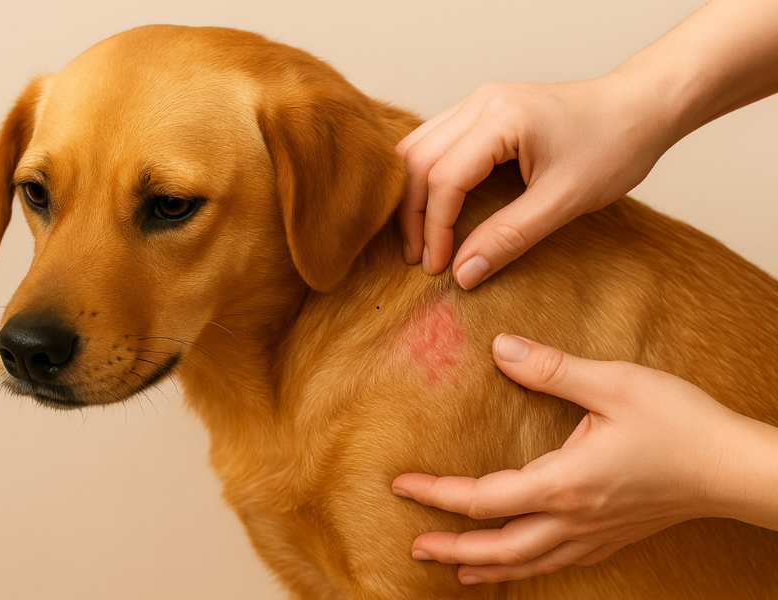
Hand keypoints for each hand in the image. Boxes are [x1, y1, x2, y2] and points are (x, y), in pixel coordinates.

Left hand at [392, 335, 745, 583]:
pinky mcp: (613, 536)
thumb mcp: (613, 383)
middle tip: (413, 545)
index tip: (402, 486)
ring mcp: (595, 534)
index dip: (438, 494)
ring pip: (527, 562)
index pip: (484, 497)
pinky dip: (526, 567)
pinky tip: (519, 563)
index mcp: (565, 482)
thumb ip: (551, 369)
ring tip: (453, 568)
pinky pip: (558, 562)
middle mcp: (574, 518)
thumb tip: (500, 349)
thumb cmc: (679, 423)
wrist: (735, 468)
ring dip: (485, 565)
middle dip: (451, 544)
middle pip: (498, 545)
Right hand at [395, 77, 673, 288]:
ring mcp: (480, 102)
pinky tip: (432, 206)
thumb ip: (510, 237)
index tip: (439, 267)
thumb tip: (464, 272)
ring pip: (418, 147)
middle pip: (418, 159)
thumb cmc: (614, 145)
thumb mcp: (564, 201)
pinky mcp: (485, 110)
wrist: (642, 107)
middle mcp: (481, 101)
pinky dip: (427, 176)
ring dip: (411, 194)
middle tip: (419, 258)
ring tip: (419, 237)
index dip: (435, 228)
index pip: (444, 177)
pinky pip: (437, 141)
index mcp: (501, 118)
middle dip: (411, 213)